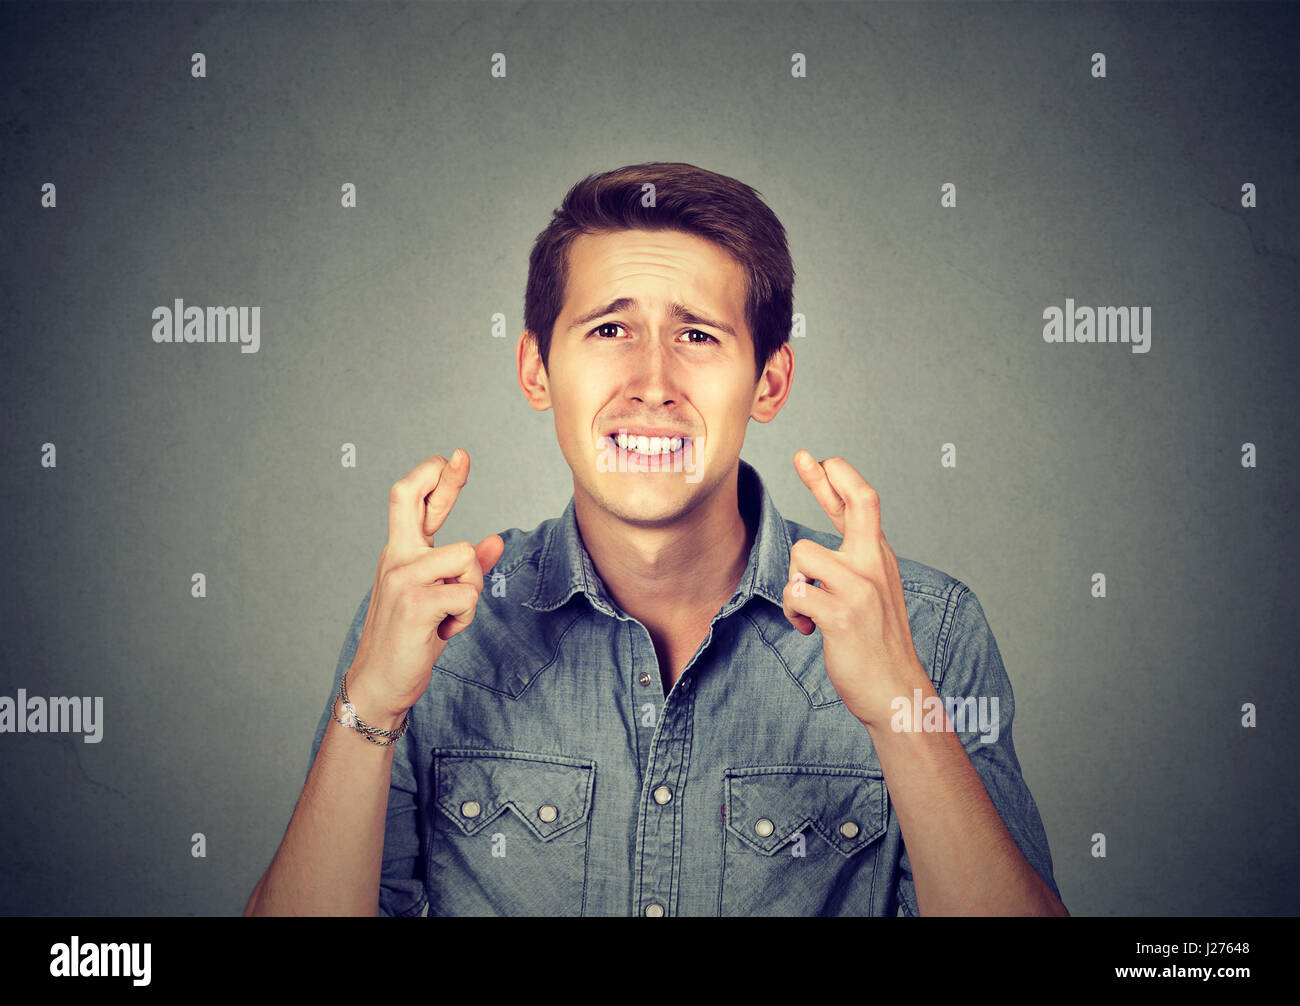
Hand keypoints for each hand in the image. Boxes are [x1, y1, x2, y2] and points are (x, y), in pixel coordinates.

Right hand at [347, 449, 504, 718]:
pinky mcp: (414, 603)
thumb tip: (494, 541)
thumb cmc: (410, 639)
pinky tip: (444, 630)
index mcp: (400, 553)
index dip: (435, 476)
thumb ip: (463, 569)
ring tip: (450, 614)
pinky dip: (465, 616)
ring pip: (465, 558)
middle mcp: (396, 558)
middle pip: (411, 499)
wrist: (379, 683)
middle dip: (441, 476)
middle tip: (459, 458)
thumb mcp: (440, 599)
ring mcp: (402, 578)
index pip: (411, 502)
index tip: (457, 456)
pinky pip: (466, 595)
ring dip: (471, 588)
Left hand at [781, 450, 927, 727]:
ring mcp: (861, 588)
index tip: (814, 458)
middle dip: (826, 478)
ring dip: (794, 583)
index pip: (863, 503)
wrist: (896, 690)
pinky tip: (807, 628)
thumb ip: (850, 564)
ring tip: (808, 609)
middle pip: (858, 503)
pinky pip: (797, 594)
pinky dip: (794, 612)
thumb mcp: (871, 592)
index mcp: (879, 557)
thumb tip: (818, 546)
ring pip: (803, 554)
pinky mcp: (843, 615)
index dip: (838, 477)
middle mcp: (874, 565)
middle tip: (805, 457)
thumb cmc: (876, 641)